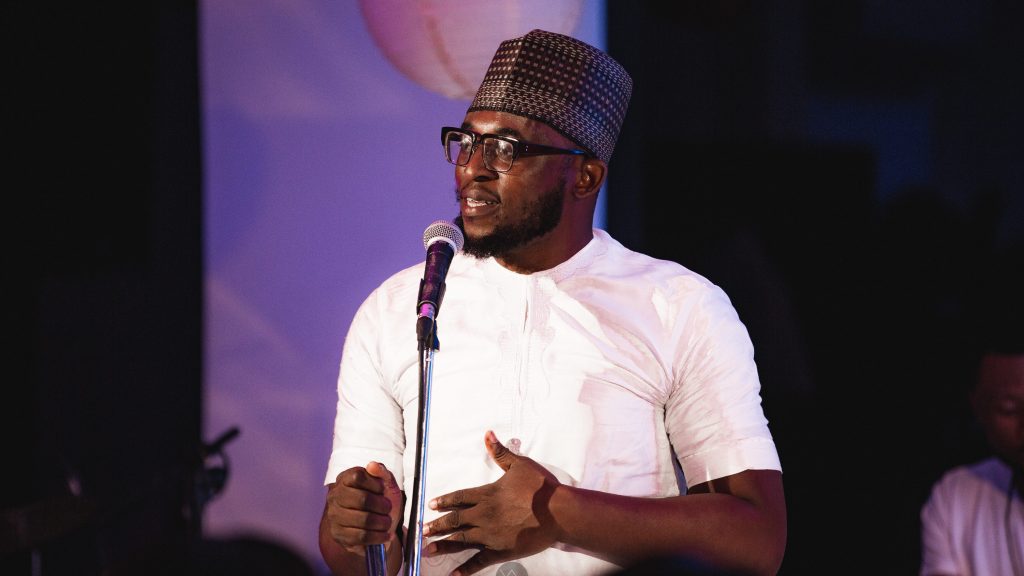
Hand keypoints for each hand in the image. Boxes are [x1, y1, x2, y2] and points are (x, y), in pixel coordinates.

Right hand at [324, 462, 402, 554]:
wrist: (379, 526)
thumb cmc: (381, 501)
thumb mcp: (387, 484)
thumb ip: (382, 472)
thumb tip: (372, 465)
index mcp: (344, 479)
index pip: (357, 476)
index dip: (375, 484)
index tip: (383, 490)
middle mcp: (335, 496)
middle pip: (362, 499)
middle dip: (382, 506)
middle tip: (388, 509)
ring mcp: (334, 516)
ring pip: (363, 520)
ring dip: (382, 522)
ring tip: (387, 522)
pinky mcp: (338, 535)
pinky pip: (361, 536)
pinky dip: (378, 536)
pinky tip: (385, 534)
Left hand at [423, 431, 562, 574]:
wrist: (557, 512)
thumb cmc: (540, 487)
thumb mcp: (520, 465)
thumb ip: (500, 452)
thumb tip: (487, 434)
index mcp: (487, 495)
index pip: (459, 497)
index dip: (444, 501)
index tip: (430, 505)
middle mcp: (484, 515)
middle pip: (455, 520)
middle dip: (437, 526)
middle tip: (422, 531)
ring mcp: (490, 535)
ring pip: (461, 540)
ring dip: (443, 545)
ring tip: (428, 550)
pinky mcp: (500, 551)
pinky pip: (479, 561)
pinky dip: (465, 569)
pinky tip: (452, 574)